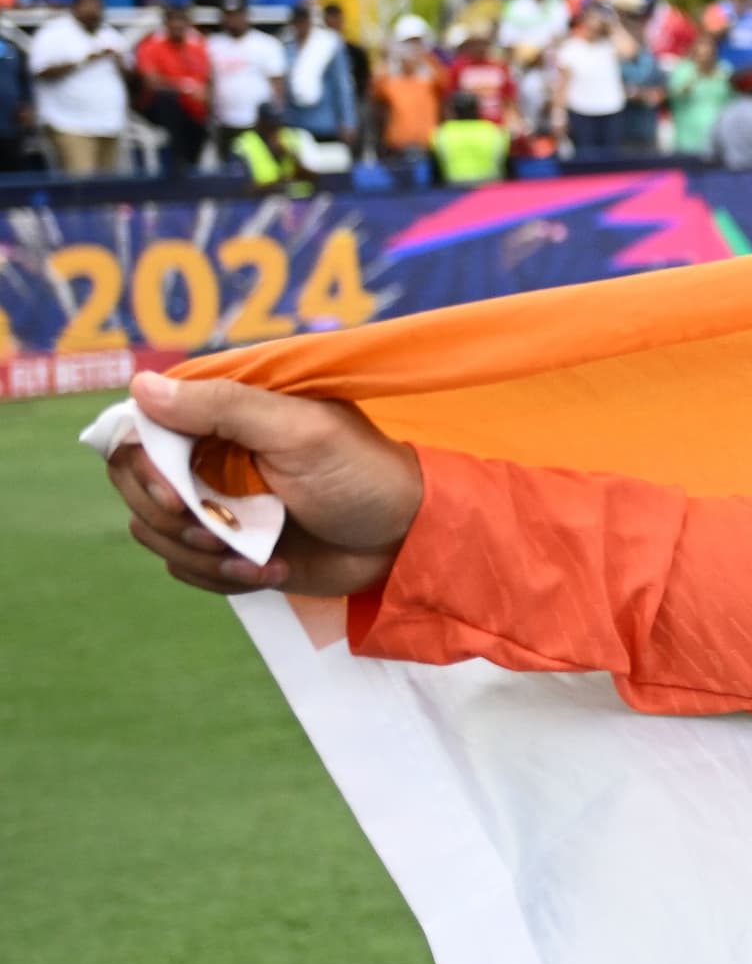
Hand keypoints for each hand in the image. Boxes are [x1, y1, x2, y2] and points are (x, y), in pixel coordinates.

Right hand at [103, 371, 422, 597]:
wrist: (405, 538)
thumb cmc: (361, 473)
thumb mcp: (299, 430)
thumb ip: (223, 407)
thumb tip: (141, 387)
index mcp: (219, 417)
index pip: (139, 434)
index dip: (143, 469)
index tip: (173, 496)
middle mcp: (207, 457)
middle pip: (136, 487)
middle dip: (172, 519)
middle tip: (219, 534)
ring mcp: (216, 505)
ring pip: (154, 532)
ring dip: (199, 555)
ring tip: (257, 558)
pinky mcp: (229, 547)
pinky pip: (187, 567)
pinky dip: (222, 576)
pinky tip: (271, 571)